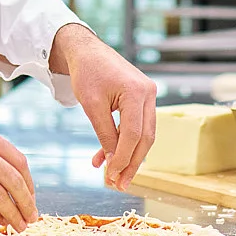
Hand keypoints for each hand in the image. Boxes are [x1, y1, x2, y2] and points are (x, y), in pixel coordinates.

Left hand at [50, 24, 156, 190]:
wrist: (86, 51)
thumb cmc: (86, 73)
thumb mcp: (92, 106)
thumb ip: (105, 134)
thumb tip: (114, 162)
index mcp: (138, 92)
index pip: (134, 134)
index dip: (123, 158)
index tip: (112, 176)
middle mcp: (149, 94)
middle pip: (145, 138)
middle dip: (132, 163)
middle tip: (119, 184)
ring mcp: (148, 96)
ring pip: (143, 135)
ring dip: (128, 156)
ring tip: (113, 176)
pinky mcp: (141, 99)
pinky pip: (136, 126)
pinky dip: (122, 142)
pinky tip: (105, 156)